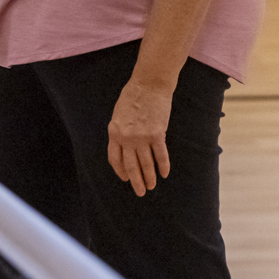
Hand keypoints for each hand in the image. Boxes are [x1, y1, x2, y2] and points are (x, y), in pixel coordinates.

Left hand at [107, 77, 173, 195]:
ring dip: (149, 177)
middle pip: (131, 165)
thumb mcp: (118, 115)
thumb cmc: (131, 97)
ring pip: (146, 164)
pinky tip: (165, 174)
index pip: (115, 158)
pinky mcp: (157, 134)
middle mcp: (127, 137)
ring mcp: (142, 137)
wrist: (148, 85)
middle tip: (140, 192)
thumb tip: (124, 148)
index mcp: (114, 132)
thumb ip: (120, 132)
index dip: (120, 171)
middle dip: (135, 181)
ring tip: (152, 187)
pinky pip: (161, 155)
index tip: (125, 179)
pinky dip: (163, 166)